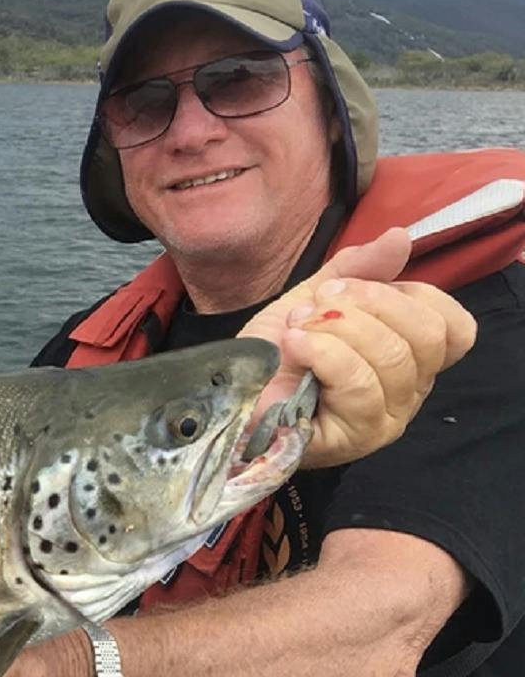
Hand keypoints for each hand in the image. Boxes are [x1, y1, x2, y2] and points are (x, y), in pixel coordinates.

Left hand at [239, 228, 476, 468]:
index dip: (409, 296)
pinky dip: (322, 352)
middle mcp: (407, 393)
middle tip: (318, 304)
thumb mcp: (316, 298)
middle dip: (368, 305)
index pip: (452, 327)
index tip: (350, 289)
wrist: (225, 393)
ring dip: (336, 328)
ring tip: (296, 328)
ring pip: (392, 357)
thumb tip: (400, 237)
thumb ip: (359, 270)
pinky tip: (293, 346)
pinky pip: (359, 384)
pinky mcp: (351, 438)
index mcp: (409, 360)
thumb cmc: (274, 353)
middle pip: (426, 336)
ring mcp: (383, 421)